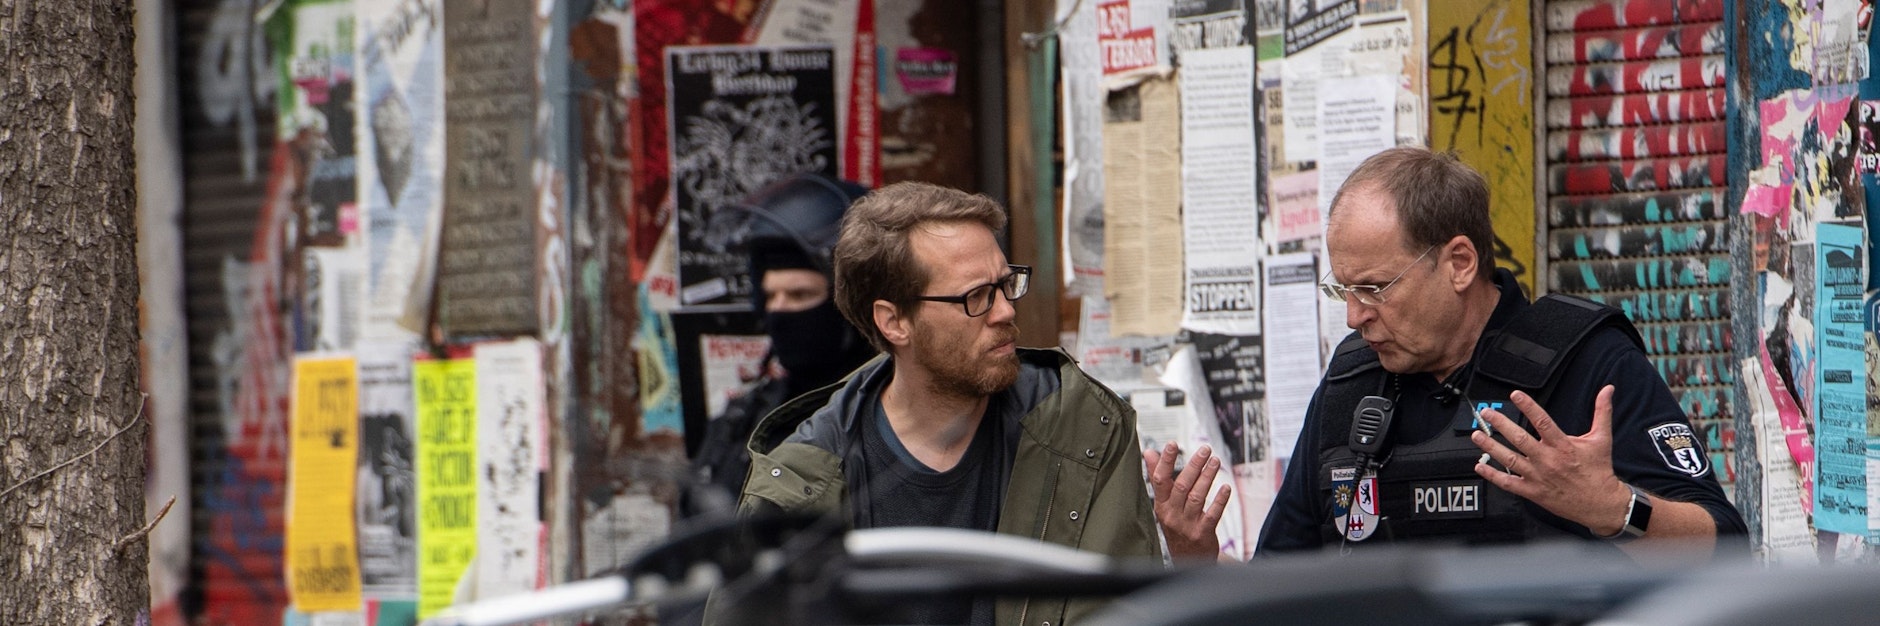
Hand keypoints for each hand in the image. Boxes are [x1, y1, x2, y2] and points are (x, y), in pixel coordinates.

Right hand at [1145, 442, 1230, 558]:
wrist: (1186, 559)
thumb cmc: (1176, 525)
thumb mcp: (1163, 504)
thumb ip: (1157, 477)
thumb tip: (1148, 452)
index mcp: (1161, 505)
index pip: (1160, 480)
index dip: (1166, 461)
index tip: (1172, 444)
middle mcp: (1172, 514)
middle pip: (1181, 486)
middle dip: (1194, 465)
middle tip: (1205, 449)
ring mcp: (1187, 525)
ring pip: (1197, 497)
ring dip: (1207, 477)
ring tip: (1216, 461)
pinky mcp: (1202, 533)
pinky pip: (1212, 514)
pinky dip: (1219, 500)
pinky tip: (1226, 487)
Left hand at [1470, 386, 1631, 535]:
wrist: (1600, 503)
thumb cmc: (1599, 470)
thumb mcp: (1602, 439)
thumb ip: (1602, 412)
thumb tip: (1607, 390)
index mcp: (1563, 446)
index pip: (1543, 422)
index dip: (1528, 407)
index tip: (1515, 395)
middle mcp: (1548, 460)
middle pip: (1520, 439)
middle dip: (1500, 424)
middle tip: (1486, 413)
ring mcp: (1538, 476)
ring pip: (1509, 460)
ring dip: (1491, 447)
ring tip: (1477, 435)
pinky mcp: (1533, 492)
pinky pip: (1508, 483)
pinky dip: (1492, 475)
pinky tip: (1480, 466)